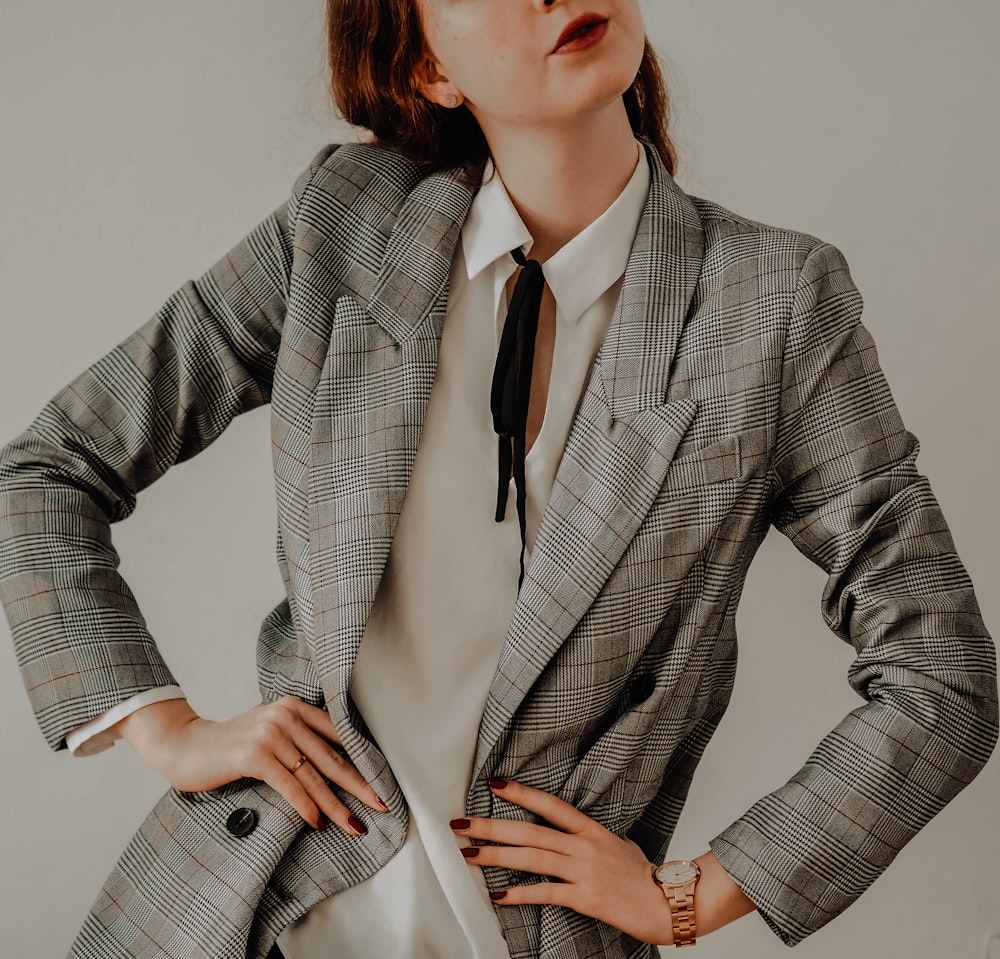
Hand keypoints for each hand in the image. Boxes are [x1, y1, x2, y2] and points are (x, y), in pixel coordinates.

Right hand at [114, 696, 385, 833]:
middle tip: (382, 805)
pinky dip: (306, 806)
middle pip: (331, 757)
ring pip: (313, 776)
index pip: (338, 736)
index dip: (362, 761)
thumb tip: (336, 767)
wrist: (185, 745)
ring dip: (336, 805)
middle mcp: (286, 715)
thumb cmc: (231, 745)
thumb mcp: (270, 732)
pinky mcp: (255, 755)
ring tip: (354, 824)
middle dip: (359, 785)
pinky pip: (289, 785)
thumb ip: (298, 740)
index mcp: (295, 707)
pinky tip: (317, 823)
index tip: (382, 782)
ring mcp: (271, 734)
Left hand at [450, 779, 674, 944]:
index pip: (550, 804)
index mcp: (590, 830)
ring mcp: (583, 870)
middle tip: (462, 823)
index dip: (521, 792)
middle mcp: (583, 845)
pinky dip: (519, 893)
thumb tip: (570, 833)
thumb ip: (590, 837)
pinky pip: (546, 893)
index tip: (494, 784)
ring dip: (496, 855)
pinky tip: (498, 894)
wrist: (667, 903)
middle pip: (530, 830)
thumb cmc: (643, 875)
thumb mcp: (617, 844)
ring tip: (469, 853)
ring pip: (532, 857)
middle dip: (492, 825)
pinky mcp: (585, 898)